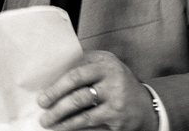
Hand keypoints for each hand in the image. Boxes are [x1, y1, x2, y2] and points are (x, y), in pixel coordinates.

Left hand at [37, 51, 157, 130]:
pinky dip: (76, 130)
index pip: (76, 74)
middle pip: (79, 96)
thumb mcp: (104, 65)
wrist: (146, 104)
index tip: (42, 95)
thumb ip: (84, 64)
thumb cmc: (116, 81)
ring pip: (84, 116)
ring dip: (63, 122)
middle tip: (43, 110)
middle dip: (57, 106)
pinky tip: (65, 129)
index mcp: (106, 65)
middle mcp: (113, 83)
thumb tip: (51, 73)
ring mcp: (117, 104)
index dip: (57, 86)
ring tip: (48, 123)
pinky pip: (93, 127)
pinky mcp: (119, 122)